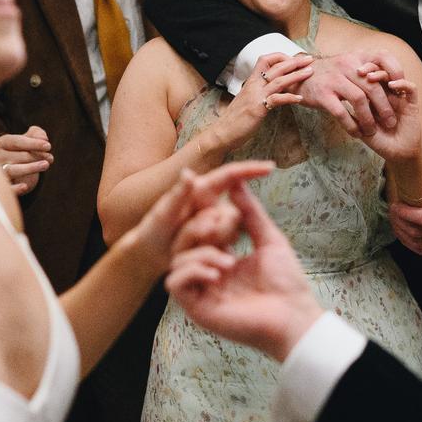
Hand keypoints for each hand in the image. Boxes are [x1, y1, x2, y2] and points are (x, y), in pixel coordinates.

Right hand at [0, 125, 51, 195]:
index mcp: (2, 143)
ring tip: (46, 165)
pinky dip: (15, 188)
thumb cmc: (25, 154)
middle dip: (36, 156)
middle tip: (50, 158)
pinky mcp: (3, 186)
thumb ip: (37, 134)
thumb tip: (43, 138)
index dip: (33, 143)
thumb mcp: (30, 140)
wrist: (18, 174)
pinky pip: (7, 188)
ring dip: (30, 168)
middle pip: (17, 156)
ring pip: (12, 170)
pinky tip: (25, 187)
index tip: (48, 146)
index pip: (17, 141)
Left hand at [125, 161, 274, 270]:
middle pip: (234, 211)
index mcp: (202, 190)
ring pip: (232, 230)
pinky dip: (214, 250)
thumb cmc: (153, 229)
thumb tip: (188, 173)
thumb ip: (178, 194)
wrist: (151, 254)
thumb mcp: (163, 212)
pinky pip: (228, 244)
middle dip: (219, 227)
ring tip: (185, 242)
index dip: (250, 169)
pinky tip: (196, 253)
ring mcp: (218, 222)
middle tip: (191, 232)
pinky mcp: (219, 239)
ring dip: (211, 240)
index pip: (230, 175)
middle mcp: (214, 204)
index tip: (270, 166)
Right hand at [168, 182, 324, 360]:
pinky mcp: (196, 308)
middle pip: (182, 243)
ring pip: (176, 261)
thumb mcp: (269, 239)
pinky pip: (174, 284)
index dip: (203, 215)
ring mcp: (201, 291)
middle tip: (216, 224)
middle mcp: (207, 274)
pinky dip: (192, 272)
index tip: (213, 205)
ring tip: (229, 262)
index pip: (200, 231)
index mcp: (222, 258)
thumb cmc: (286, 282)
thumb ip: (250, 213)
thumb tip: (238, 183)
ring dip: (199, 254)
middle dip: (196, 229)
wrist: (293, 316)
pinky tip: (217, 274)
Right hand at [211, 54, 311, 152]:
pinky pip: (276, 99)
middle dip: (294, 61)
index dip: (280, 56)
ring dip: (296, 75)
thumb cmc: (236, 118)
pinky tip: (300, 98)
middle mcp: (253, 85)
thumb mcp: (247, 99)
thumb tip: (271, 89)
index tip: (294, 59)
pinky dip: (289, 98)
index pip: (265, 59)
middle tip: (309, 59)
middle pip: (275, 67)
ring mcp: (256, 96)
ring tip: (309, 72)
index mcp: (251, 81)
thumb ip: (258, 91)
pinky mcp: (258, 109)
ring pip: (278, 80)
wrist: (223, 132)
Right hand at [298, 49, 399, 137]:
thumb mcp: (348, 64)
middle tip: (391, 122)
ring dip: (369, 119)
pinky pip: (341, 112)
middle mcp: (347, 65)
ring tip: (372, 131)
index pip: (383, 57)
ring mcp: (334, 80)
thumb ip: (366, 71)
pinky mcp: (322, 94)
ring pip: (359, 100)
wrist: (297, 75)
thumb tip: (390, 82)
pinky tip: (356, 133)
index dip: (396, 72)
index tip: (401, 91)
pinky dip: (351, 125)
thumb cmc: (329, 74)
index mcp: (357, 57)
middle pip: (373, 86)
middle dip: (385, 107)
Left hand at [355, 77, 421, 164]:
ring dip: (383, 74)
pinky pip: (411, 89)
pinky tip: (391, 85)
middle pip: (381, 72)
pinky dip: (402, 84)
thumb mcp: (360, 128)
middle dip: (370, 69)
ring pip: (394, 77)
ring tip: (371, 77)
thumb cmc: (379, 141)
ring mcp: (399, 97)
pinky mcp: (412, 104)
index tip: (347, 74)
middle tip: (359, 71)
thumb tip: (335, 101)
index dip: (360, 73)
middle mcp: (387, 94)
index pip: (368, 79)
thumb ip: (351, 115)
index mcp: (374, 98)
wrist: (397, 154)